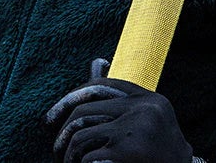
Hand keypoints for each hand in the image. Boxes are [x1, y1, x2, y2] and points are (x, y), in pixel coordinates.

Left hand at [46, 61, 192, 162]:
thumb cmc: (161, 153)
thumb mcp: (146, 119)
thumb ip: (122, 98)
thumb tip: (96, 62)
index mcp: (149, 98)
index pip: (101, 85)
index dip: (73, 97)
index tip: (54, 117)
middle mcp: (143, 108)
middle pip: (84, 109)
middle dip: (64, 129)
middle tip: (56, 147)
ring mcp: (136, 128)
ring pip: (81, 134)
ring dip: (70, 152)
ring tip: (69, 161)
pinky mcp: (129, 151)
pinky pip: (89, 156)